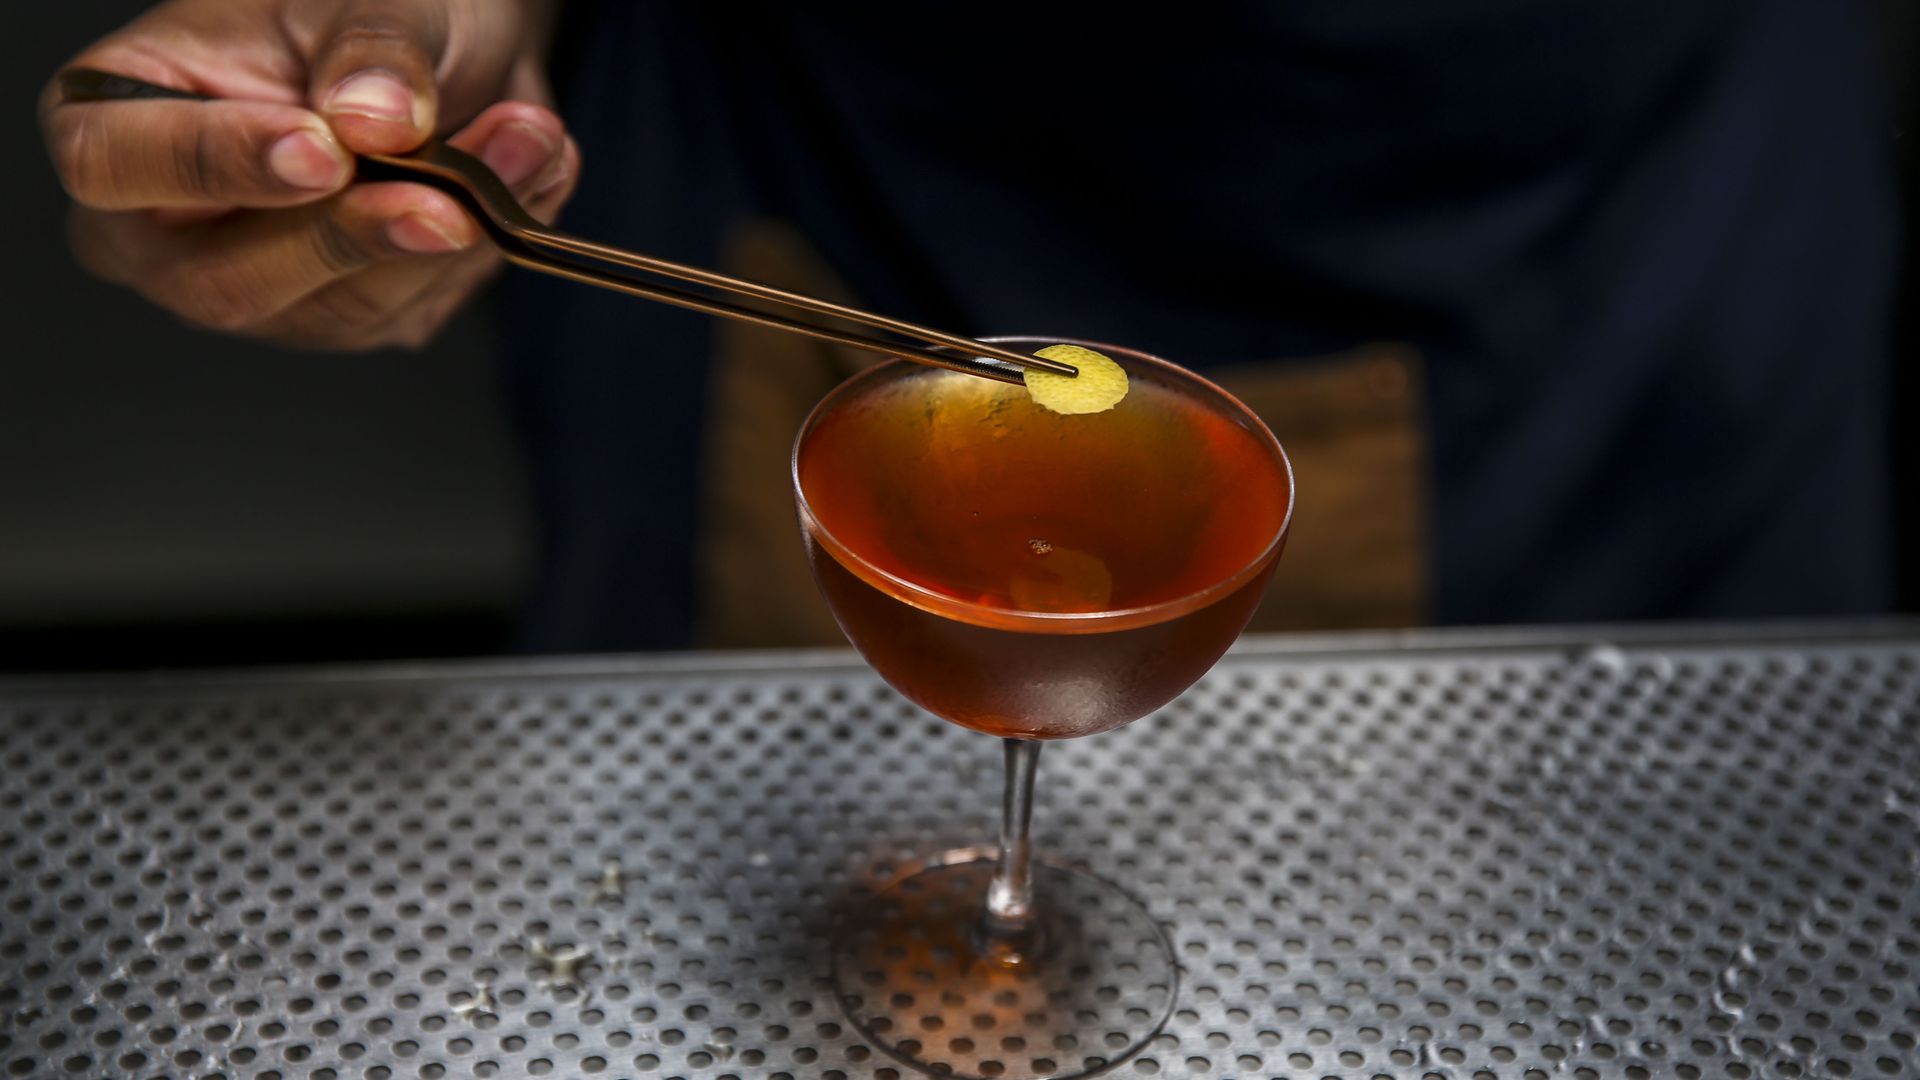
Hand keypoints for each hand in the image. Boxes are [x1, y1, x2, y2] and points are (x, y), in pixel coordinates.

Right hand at [40, 0, 579, 349]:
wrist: (440, 40)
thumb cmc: (356, 11)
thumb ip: (370, 48)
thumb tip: (375, 119)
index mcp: (117, 118)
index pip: (113, 167)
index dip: (214, 165)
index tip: (320, 150)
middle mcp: (171, 229)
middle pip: (228, 281)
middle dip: (353, 236)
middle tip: (446, 197)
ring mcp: (261, 287)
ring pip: (341, 309)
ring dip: (453, 233)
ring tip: (523, 140)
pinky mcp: (349, 314)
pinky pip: (415, 306)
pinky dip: (487, 243)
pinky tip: (527, 170)